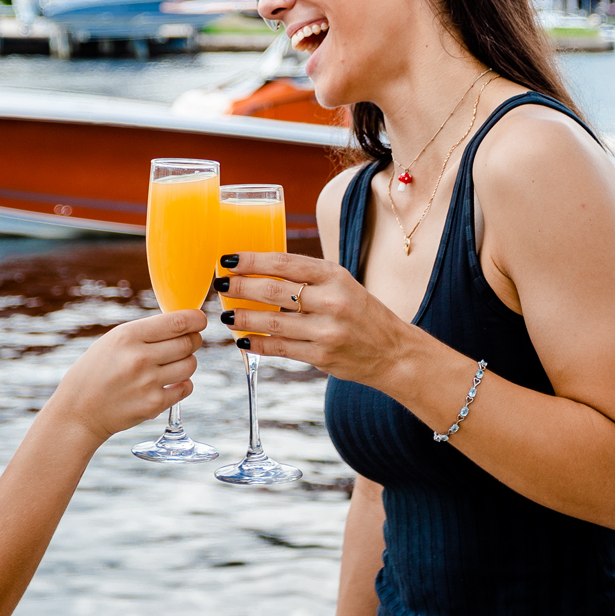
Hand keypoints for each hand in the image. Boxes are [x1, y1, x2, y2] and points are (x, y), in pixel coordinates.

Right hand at [49, 309, 205, 443]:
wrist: (79, 411)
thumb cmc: (96, 372)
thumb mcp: (113, 341)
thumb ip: (145, 333)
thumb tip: (182, 324)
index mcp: (128, 335)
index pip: (178, 322)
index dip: (196, 319)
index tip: (200, 320)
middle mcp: (140, 357)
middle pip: (188, 342)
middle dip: (193, 340)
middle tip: (187, 342)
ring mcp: (148, 382)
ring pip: (190, 364)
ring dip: (187, 362)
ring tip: (173, 364)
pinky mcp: (153, 405)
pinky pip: (186, 387)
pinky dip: (182, 384)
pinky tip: (169, 382)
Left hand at [217, 252, 408, 386]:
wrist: (393, 351)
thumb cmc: (360, 312)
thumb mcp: (341, 284)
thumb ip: (307, 277)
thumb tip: (258, 269)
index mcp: (334, 275)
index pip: (284, 263)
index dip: (251, 261)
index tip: (228, 259)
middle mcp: (332, 300)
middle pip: (274, 291)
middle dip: (240, 287)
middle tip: (220, 285)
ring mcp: (327, 330)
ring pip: (273, 322)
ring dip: (244, 317)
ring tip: (227, 315)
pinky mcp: (323, 356)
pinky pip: (281, 348)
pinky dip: (258, 344)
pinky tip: (243, 340)